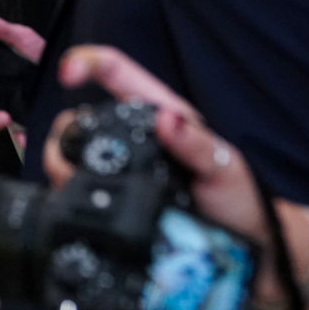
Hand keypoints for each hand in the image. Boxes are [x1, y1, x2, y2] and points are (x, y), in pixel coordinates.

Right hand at [45, 47, 265, 242]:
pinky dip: (64, 189)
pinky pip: (75, 187)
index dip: (87, 61)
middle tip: (71, 160)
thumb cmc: (240, 199)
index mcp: (159, 114)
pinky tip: (70, 199)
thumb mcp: (225, 168)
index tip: (68, 74)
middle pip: (77, 117)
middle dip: (63, 135)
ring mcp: (119, 168)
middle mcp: (132, 137)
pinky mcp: (111, 198)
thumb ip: (196, 144)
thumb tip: (168, 119)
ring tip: (76, 187)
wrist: (245, 248)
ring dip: (63, 167)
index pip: (115, 71)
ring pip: (69, 153)